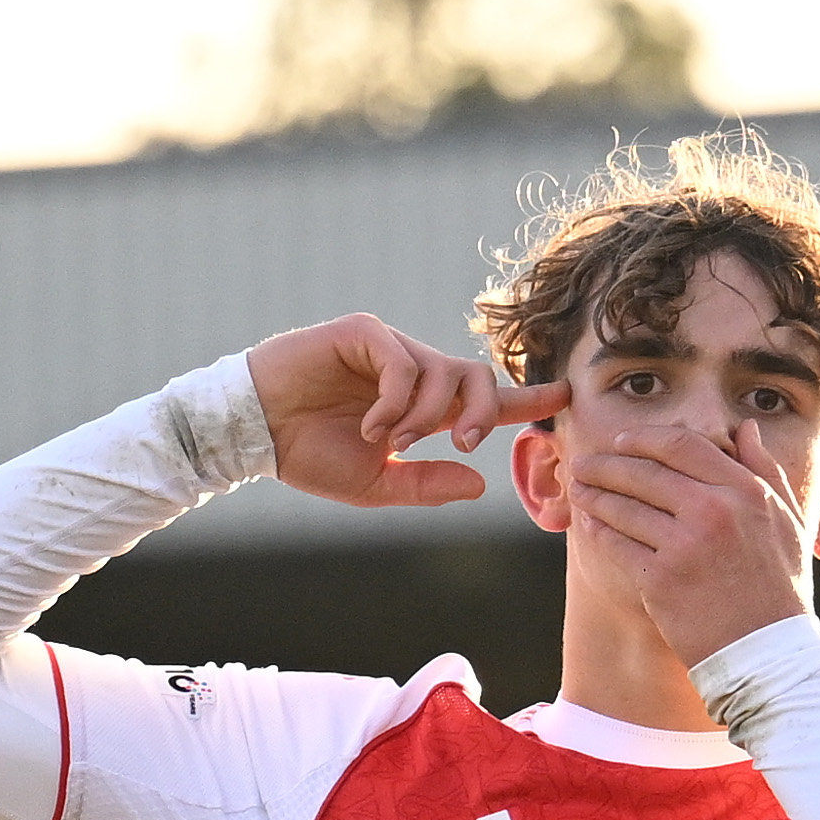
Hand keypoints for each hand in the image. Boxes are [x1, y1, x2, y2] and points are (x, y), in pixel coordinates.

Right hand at [246, 316, 558, 512]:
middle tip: (466, 442)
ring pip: (443, 371)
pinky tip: (371, 426)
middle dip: (485, 410)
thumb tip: (480, 483)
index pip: (483, 400)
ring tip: (389, 440)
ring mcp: (388, 350)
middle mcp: (410, 374)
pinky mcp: (363, 334)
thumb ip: (426, 486)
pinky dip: (396, 402)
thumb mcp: (375, 485)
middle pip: (476, 377)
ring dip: (426, 415)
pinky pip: (404, 363)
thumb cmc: (308, 456)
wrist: (254, 434)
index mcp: (418, 409)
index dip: (525, 399)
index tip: (564, 396)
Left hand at [561, 424, 819, 666]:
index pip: (682, 444)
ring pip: (624, 506)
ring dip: (594, 494)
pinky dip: (598, 532)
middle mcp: (713, 510)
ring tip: (578, 489)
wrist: (767, 652)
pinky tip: (588, 525)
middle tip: (584, 463)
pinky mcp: (661, 581)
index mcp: (744, 490)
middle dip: (606, 463)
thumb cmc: (778, 588)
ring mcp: (684, 545)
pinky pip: (618, 546)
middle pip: (644, 471)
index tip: (622, 441)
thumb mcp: (787, 521)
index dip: (644, 438)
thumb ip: (764, 469)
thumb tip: (743, 429)